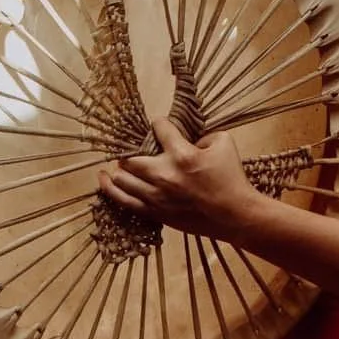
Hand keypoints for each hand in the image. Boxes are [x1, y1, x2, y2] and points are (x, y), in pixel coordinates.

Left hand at [98, 116, 257, 241]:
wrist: (234, 215)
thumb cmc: (231, 178)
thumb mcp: (223, 143)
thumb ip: (202, 134)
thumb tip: (187, 138)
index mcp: (182, 155)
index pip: (159, 128)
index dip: (158, 123)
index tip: (159, 125)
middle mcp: (164, 174)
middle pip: (130, 157)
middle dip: (129, 150)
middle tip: (133, 149)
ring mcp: (156, 196)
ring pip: (121, 179)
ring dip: (118, 169)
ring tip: (116, 165)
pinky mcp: (154, 212)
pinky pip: (124, 201)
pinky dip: (111, 189)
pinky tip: (104, 180)